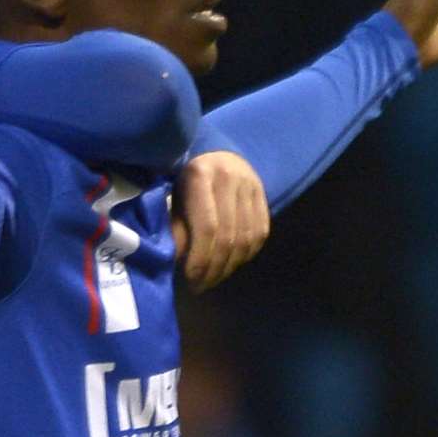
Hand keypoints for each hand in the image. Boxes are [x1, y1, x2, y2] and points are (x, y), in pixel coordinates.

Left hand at [171, 151, 269, 292]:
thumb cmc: (185, 179)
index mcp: (201, 175)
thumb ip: (176, 227)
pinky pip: (260, 233)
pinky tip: (231, 264)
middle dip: (214, 268)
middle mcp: (230, 177)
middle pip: (228, 237)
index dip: (200, 259)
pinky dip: (246, 254)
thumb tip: (177, 261)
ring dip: (230, 266)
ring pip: (247, 238)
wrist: (215, 151)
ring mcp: (251, 185)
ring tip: (213, 278)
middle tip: (201, 285)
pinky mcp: (264, 194)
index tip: (190, 278)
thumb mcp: (173, 197)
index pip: (207, 228)